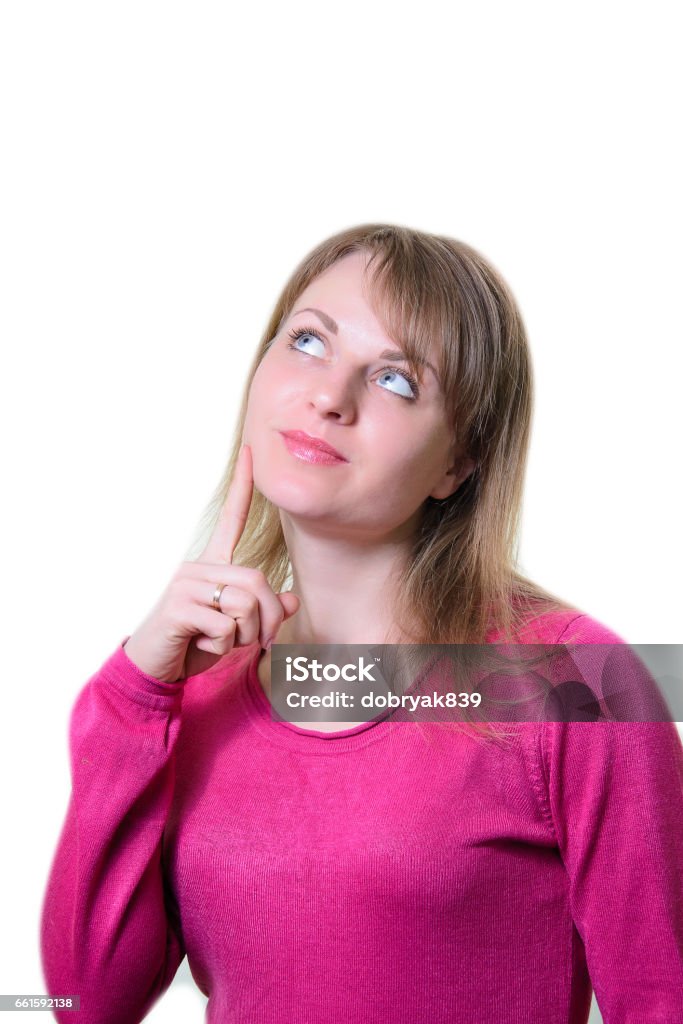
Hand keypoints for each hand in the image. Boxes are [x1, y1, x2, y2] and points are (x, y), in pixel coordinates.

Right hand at [122, 444, 299, 681]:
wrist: (156, 668)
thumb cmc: (196, 644)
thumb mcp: (238, 629)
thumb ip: (264, 612)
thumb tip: (292, 599)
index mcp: (212, 564)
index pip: (231, 518)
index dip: (242, 486)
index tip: (249, 451)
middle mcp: (198, 566)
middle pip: (258, 582)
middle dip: (268, 621)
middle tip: (259, 642)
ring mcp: (185, 584)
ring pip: (245, 606)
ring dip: (244, 637)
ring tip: (219, 641)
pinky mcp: (178, 607)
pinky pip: (225, 628)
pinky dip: (222, 648)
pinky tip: (200, 646)